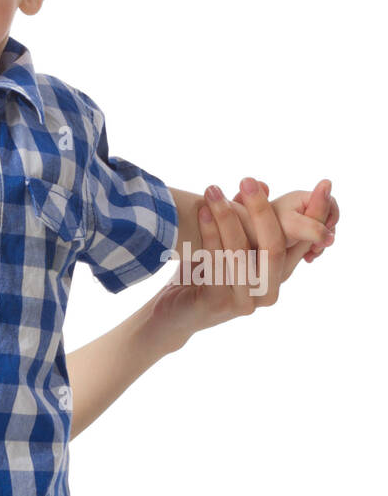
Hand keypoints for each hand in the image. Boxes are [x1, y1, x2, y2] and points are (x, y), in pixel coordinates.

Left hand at [145, 177, 335, 350]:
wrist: (171, 315)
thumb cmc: (201, 275)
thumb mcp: (228, 244)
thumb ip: (246, 219)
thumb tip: (261, 182)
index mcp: (278, 276)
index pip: (304, 241)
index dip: (317, 213)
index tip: (324, 184)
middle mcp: (268, 292)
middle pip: (274, 245)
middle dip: (261, 209)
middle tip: (248, 180)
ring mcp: (246, 302)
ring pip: (241, 252)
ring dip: (226, 217)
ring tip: (212, 191)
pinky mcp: (220, 304)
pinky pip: (217, 263)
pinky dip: (209, 234)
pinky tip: (201, 212)